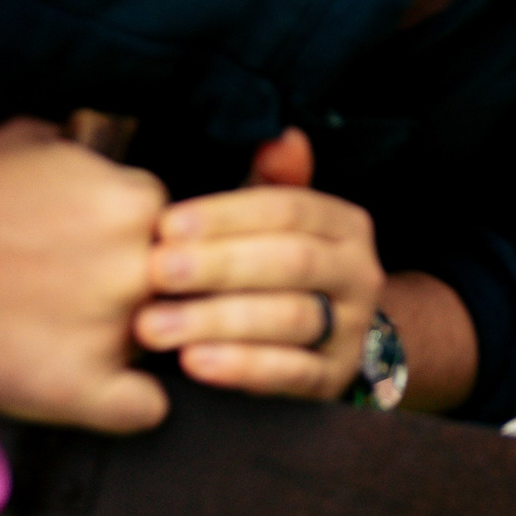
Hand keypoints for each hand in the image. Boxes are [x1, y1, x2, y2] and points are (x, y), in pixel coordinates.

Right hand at [0, 118, 169, 430]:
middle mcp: (139, 265)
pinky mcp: (83, 383)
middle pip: (179, 286)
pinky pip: (144, 407)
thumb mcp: (26, 144)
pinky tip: (112, 394)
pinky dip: (134, 405)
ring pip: (162, 341)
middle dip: (150, 290)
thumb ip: (84, 152)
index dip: (147, 244)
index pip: (182, 230)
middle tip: (93, 294)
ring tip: (74, 331)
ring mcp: (117, 327)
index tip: (110, 253)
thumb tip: (102, 148)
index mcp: (136, 203)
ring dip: (134, 339)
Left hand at [132, 129, 384, 400]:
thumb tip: (283, 138)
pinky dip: (244, 367)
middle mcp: (360, 272)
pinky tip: (195, 362)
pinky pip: (293, 373)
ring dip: (219, 320)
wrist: (324, 339)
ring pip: (291, 317)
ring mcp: (351, 326)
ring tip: (154, 326)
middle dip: (220, 265)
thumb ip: (271, 183)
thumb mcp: (273, 222)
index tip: (165, 225)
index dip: (227, 215)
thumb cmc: (274, 268)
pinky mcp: (334, 377)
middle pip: (293, 261)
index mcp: (344, 225)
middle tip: (155, 272)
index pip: (291, 209)